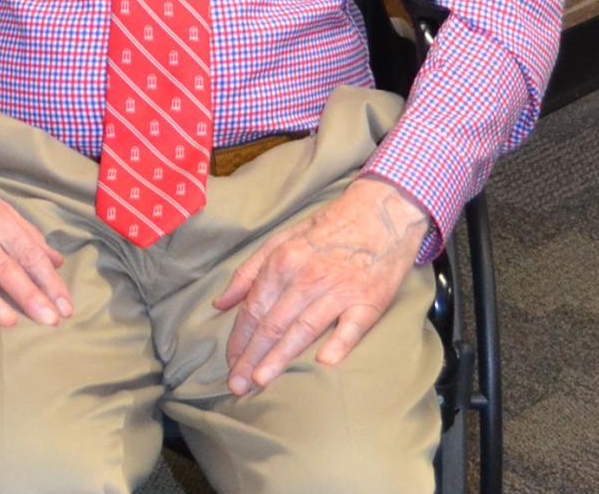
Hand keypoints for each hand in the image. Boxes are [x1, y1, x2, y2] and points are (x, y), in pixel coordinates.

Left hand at [211, 176, 428, 395]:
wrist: (378, 213)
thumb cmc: (325, 230)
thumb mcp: (280, 240)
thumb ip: (249, 272)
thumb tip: (220, 303)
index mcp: (281, 261)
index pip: (254, 307)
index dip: (239, 338)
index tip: (229, 363)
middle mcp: (305, 277)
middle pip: (273, 322)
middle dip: (251, 356)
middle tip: (237, 385)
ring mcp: (338, 290)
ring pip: (303, 328)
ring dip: (280, 356)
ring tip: (261, 380)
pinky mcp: (368, 301)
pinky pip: (351, 327)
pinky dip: (338, 343)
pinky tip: (324, 362)